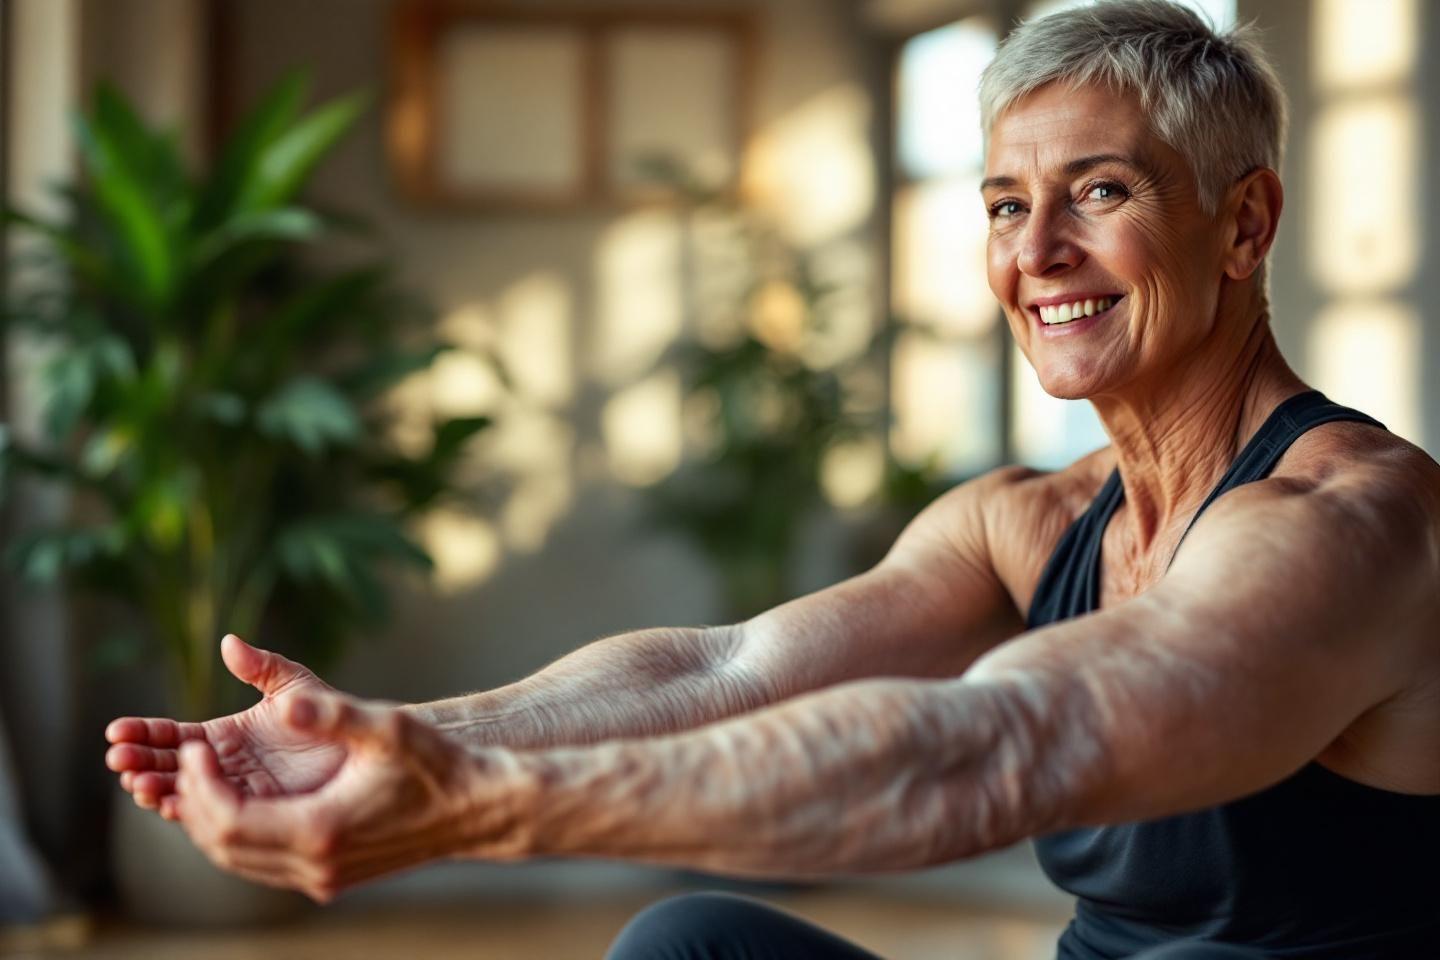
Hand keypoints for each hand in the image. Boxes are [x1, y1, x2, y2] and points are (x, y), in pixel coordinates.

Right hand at [105, 634, 345, 819]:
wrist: (364, 749)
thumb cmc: (329, 714)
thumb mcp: (293, 685)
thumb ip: (261, 667)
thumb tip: (229, 641)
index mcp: (222, 734)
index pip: (171, 735)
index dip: (143, 733)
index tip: (116, 731)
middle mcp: (222, 766)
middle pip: (167, 766)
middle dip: (138, 762)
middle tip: (118, 760)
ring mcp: (235, 792)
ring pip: (184, 792)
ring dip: (156, 788)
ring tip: (139, 782)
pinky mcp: (253, 813)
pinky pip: (214, 814)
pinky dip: (189, 810)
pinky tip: (172, 804)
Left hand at [174, 691, 535, 900]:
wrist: (477, 809)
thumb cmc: (436, 764)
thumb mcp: (387, 728)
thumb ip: (333, 715)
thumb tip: (286, 705)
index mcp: (320, 831)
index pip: (227, 820)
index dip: (198, 785)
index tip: (193, 745)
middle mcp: (315, 866)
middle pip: (222, 847)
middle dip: (194, 801)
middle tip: (188, 756)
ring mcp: (322, 879)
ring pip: (238, 861)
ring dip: (210, 821)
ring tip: (203, 775)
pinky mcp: (329, 879)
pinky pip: (261, 863)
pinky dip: (237, 834)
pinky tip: (239, 799)